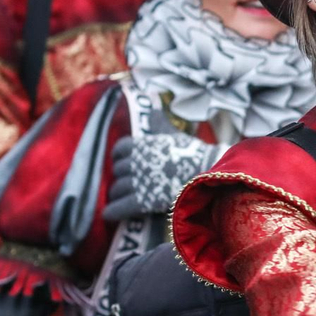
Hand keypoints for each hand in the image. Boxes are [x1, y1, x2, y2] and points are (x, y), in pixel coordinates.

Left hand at [103, 133, 219, 220]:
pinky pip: (117, 208)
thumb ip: (157, 122)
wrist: (206, 175)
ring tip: (122, 199)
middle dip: (122, 177)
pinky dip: (112, 212)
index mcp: (139, 144)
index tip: (125, 162)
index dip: (120, 158)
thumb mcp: (172, 134)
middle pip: (118, 172)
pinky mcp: (139, 202)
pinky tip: (110, 214)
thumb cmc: (191, 154)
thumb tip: (151, 101)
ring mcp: (135, 182)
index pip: (118, 150)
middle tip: (129, 183)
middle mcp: (133, 162)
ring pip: (116, 190)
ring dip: (118, 195)